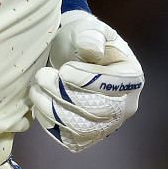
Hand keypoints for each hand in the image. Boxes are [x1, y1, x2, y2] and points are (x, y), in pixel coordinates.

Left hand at [28, 10, 144, 151]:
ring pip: (81, 128)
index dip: (86, 80)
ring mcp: (107, 125)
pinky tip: (39, 103)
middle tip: (41, 76)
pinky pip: (70, 139)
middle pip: (97, 111)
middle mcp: (126, 106)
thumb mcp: (88, 29)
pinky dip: (51, 123)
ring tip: (35, 89)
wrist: (72, 57)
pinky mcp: (88, 136)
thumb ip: (91, 36)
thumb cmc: (83, 40)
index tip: (63, 69)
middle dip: (64, 94)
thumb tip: (93, 50)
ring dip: (53, 109)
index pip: (112, 86)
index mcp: (132, 78)